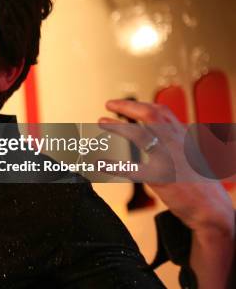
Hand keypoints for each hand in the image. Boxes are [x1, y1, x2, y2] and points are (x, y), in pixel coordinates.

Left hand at [100, 99, 233, 288]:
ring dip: (117, 127)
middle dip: (126, 106)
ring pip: (139, 135)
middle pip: (150, 114)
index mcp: (182, 137)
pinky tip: (99, 163)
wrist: (214, 210)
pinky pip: (130, 168)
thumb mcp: (190, 156)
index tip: (122, 104)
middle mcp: (176, 143)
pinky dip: (112, 165)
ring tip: (101, 123)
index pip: (160, 111)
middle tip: (108, 105)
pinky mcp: (160, 178)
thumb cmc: (202, 186)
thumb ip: (173, 143)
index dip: (139, 104)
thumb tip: (154, 135)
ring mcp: (168, 158)